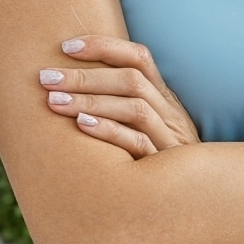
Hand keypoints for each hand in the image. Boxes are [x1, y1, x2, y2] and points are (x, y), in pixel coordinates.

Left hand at [39, 35, 201, 157]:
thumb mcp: (150, 127)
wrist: (197, 196)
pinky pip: (137, 142)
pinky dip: (109, 130)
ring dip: (91, 100)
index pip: (139, 57)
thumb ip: (123, 105)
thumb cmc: (159, 161)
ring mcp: (170, 138)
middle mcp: (170, 112)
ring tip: (53, 101)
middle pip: (131, 80)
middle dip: (85, 76)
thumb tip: (74, 83)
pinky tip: (81, 125)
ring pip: (134, 108)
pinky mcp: (165, 165)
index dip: (104, 46)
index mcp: (165, 97)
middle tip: (46, 77)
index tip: (66, 46)